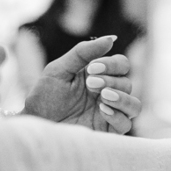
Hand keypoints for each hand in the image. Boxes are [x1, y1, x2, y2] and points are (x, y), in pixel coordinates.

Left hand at [22, 35, 140, 133]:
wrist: (36, 122)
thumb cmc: (45, 95)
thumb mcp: (60, 69)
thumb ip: (83, 52)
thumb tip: (111, 38)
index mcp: (98, 76)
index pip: (121, 65)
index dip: (112, 64)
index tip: (92, 68)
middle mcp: (107, 93)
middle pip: (127, 83)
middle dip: (111, 80)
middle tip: (91, 84)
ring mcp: (109, 113)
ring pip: (134, 105)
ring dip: (122, 98)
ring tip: (104, 95)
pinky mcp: (106, 131)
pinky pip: (126, 125)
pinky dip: (118, 116)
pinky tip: (103, 110)